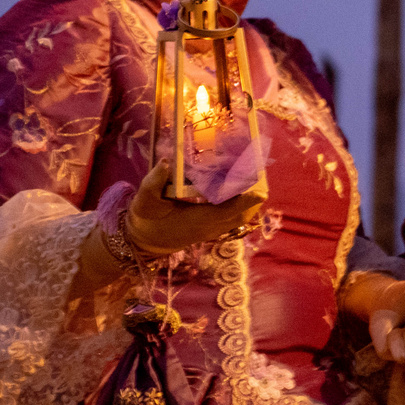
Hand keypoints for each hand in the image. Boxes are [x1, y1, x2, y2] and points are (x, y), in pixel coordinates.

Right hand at [123, 162, 264, 255]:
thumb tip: (166, 163)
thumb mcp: (145, 200)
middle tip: (260, 172)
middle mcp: (209, 227)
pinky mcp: (212, 228)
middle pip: (240, 213)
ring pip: (240, 217)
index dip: (244, 201)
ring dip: (249, 201)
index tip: (260, 191)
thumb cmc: (146, 219)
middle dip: (253, 197)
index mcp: (197, 220)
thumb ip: (153, 182)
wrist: (144, 241)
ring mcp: (212, 230)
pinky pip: (233, 217)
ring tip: (255, 176)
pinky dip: (242, 205)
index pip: (226, 211)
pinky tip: (242, 188)